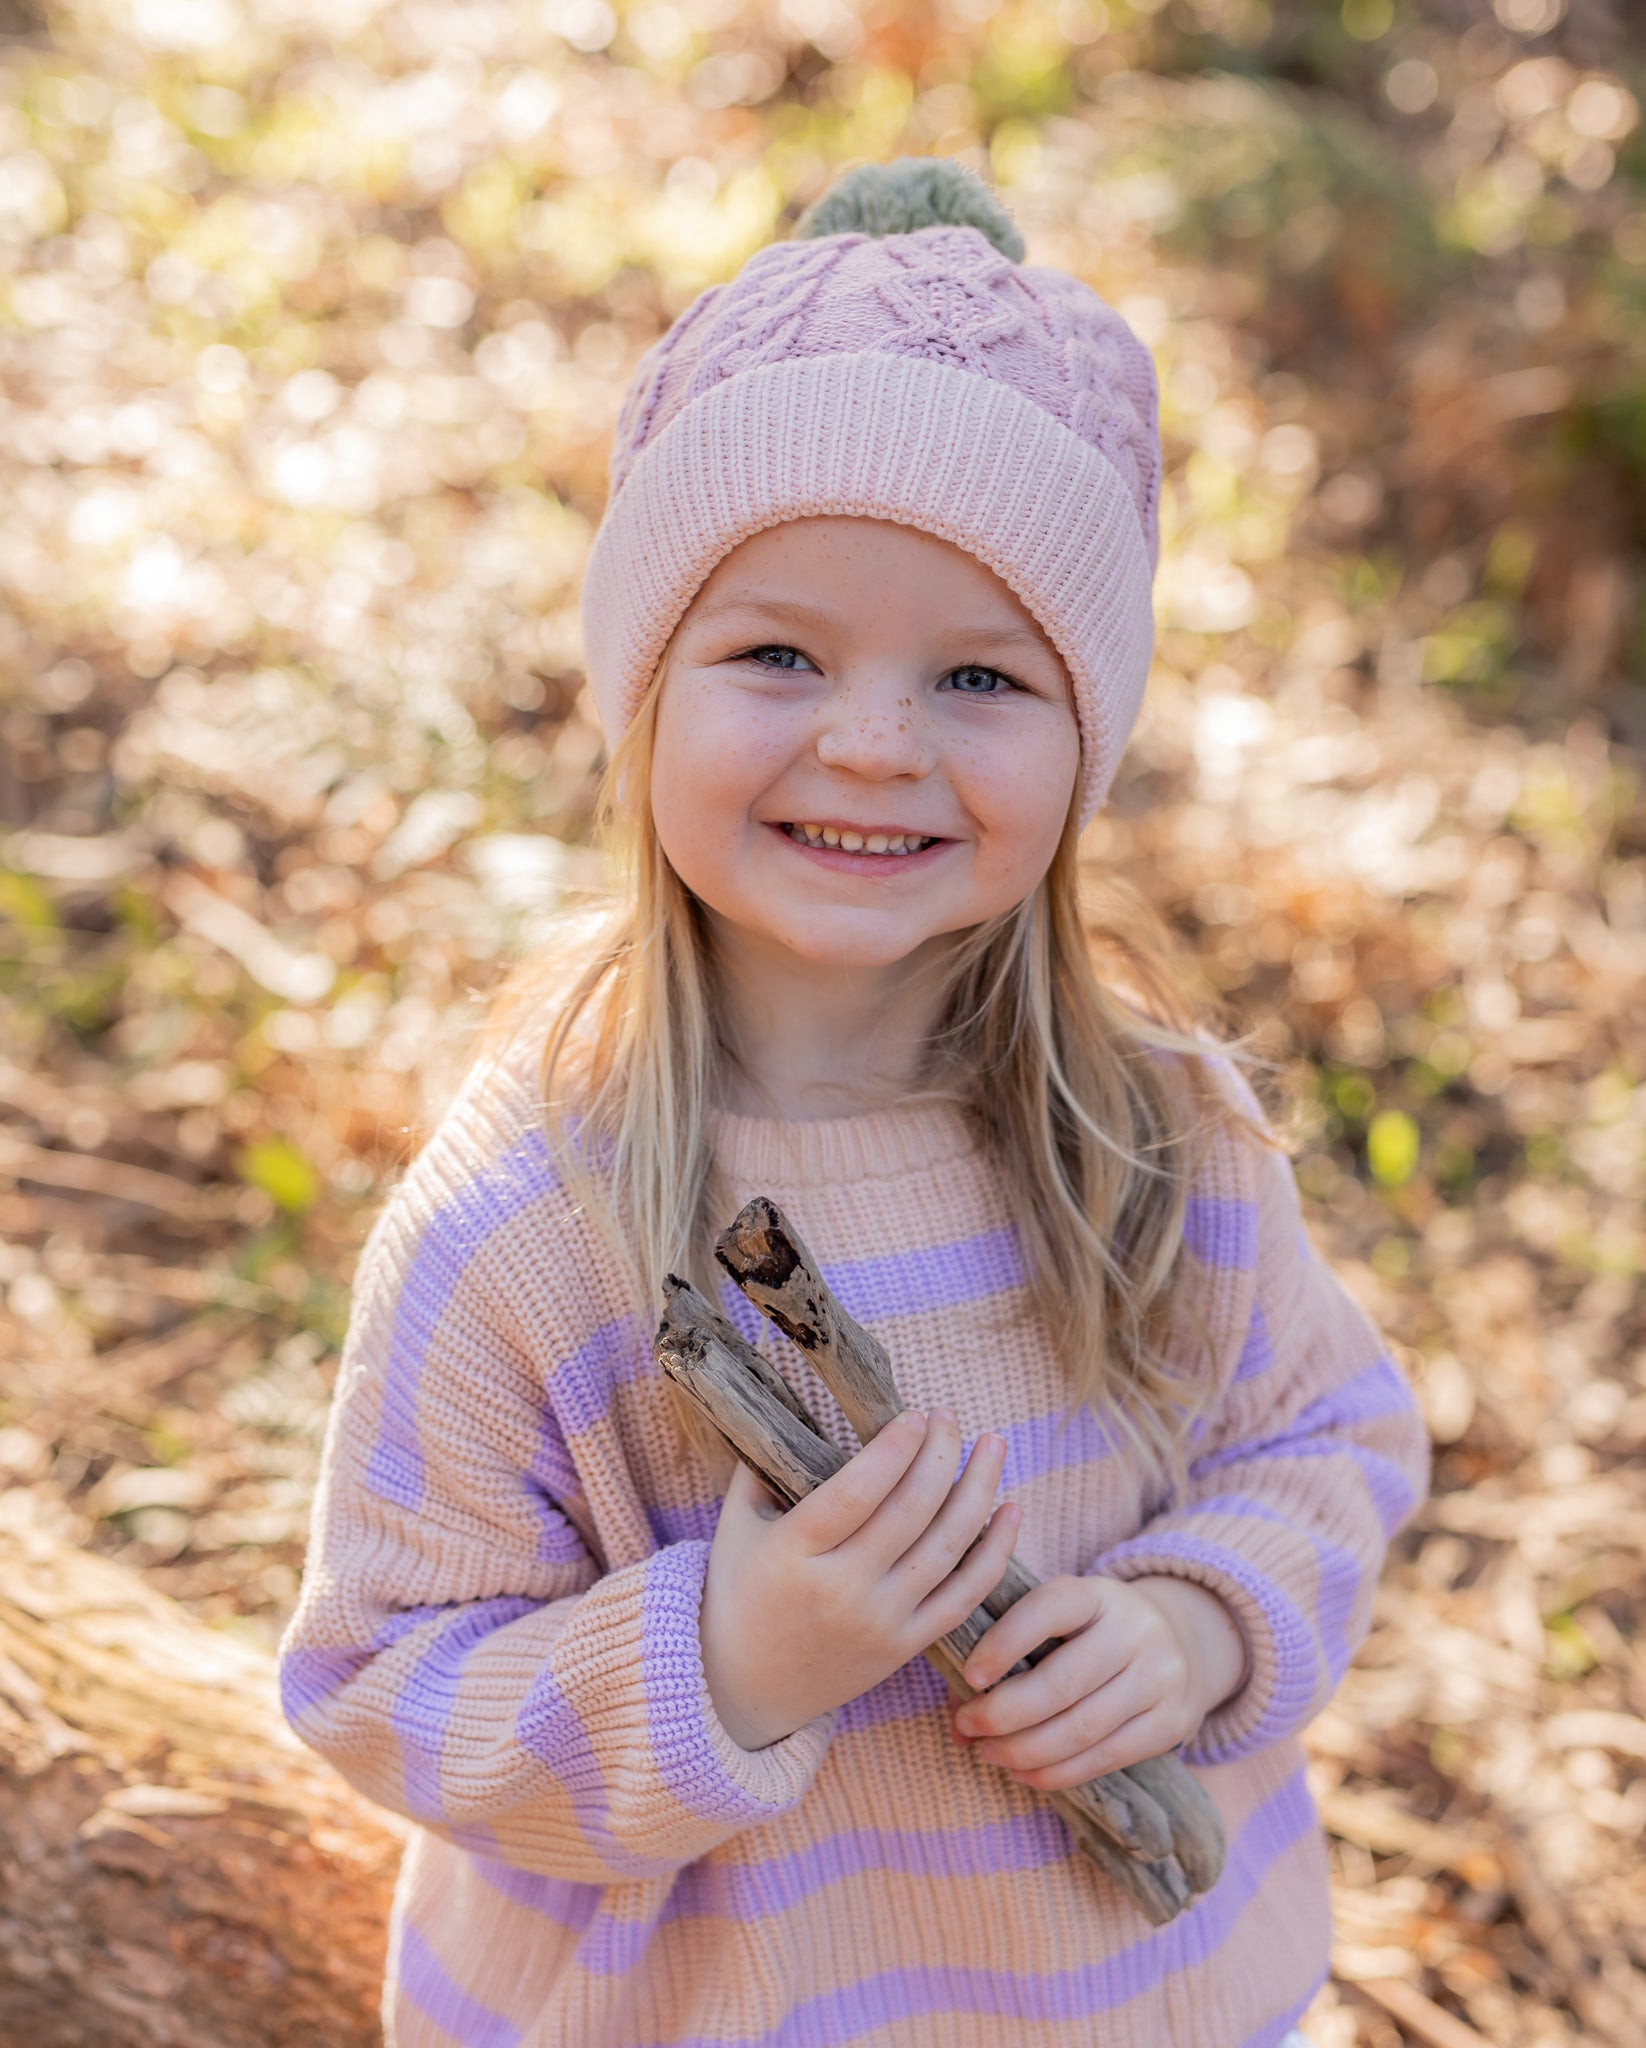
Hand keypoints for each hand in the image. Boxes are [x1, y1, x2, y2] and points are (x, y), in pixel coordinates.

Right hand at [700, 1408, 1021, 1751]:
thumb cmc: (738, 1593)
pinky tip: (1010, 1510)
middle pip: (908, 1513)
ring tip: (992, 1445)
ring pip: (945, 1549)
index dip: (892, 1451)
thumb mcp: (734, 1529)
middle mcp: (840, 1591)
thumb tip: (784, 1403)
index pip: (854, 1494)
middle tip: (949, 1416)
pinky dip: (994, 1553)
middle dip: (939, 1455)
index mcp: (793, 1554)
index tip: (915, 1415)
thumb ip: (759, 1468)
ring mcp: (879, 1622)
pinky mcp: (905, 1647)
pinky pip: (963, 1597)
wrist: (745, 1690)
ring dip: (977, 1491)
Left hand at [948, 1573, 1247, 1790]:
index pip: (1048, 1609)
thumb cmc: (1092, 1632)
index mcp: (1098, 1593)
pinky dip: (1056, 1773)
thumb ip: (1008, 1650)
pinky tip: (1023, 1772)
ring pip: (1080, 1728)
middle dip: (1003, 1713)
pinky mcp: (1173, 1723)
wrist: (1180, 1641)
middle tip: (966, 1726)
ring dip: (1023, 1750)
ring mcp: (1160, 1678)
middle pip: (1061, 1683)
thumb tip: (955, 1718)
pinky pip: (1105, 1758)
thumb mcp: (1062, 1619)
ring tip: (988, 1753)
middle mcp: (1135, 1630)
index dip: (1003, 1643)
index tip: (968, 1676)